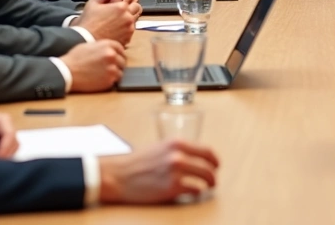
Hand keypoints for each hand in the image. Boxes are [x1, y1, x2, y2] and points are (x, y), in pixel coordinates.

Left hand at [0, 110, 17, 157]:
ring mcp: (7, 137)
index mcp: (3, 120)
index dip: (5, 147)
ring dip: (2, 157)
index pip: (10, 135)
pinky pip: (7, 155)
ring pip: (12, 151)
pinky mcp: (4, 145)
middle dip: (4, 154)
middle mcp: (8, 128)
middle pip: (14, 144)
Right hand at [58, 39, 126, 92]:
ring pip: (121, 71)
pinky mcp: (110, 79)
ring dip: (115, 73)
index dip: (119, 54)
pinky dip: (111, 81)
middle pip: (122, 60)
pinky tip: (102, 79)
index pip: (121, 49)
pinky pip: (116, 80)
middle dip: (117, 64)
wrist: (67, 71)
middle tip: (109, 68)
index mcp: (107, 44)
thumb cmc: (74, 59)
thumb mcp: (89, 45)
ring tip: (104, 74)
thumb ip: (102, 47)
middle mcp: (112, 55)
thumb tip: (109, 50)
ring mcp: (112, 67)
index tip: (117, 58)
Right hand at [74, 0, 138, 43]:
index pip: (134, 0)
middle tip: (122, 11)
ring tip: (118, 21)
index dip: (128, 0)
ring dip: (129, 19)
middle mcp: (128, 17)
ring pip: (135, 20)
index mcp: (122, 7)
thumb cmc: (89, 20)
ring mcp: (129, 29)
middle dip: (131, 8)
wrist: (86, 39)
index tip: (122, 3)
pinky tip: (117, 30)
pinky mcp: (128, 39)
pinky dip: (126, 30)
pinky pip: (131, 32)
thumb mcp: (93, 2)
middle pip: (137, 10)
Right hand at [98, 140, 219, 203]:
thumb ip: (177, 150)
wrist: (118, 175)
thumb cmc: (136, 163)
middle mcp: (178, 155)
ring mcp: (176, 172)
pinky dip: (196, 192)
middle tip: (213, 179)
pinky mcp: (172, 187)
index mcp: (177, 142)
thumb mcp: (159, 147)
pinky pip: (194, 191)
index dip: (214, 159)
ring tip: (206, 187)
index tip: (216, 164)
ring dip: (208, 183)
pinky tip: (193, 192)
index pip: (206, 150)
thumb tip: (194, 158)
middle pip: (209, 165)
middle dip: (213, 174)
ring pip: (205, 178)